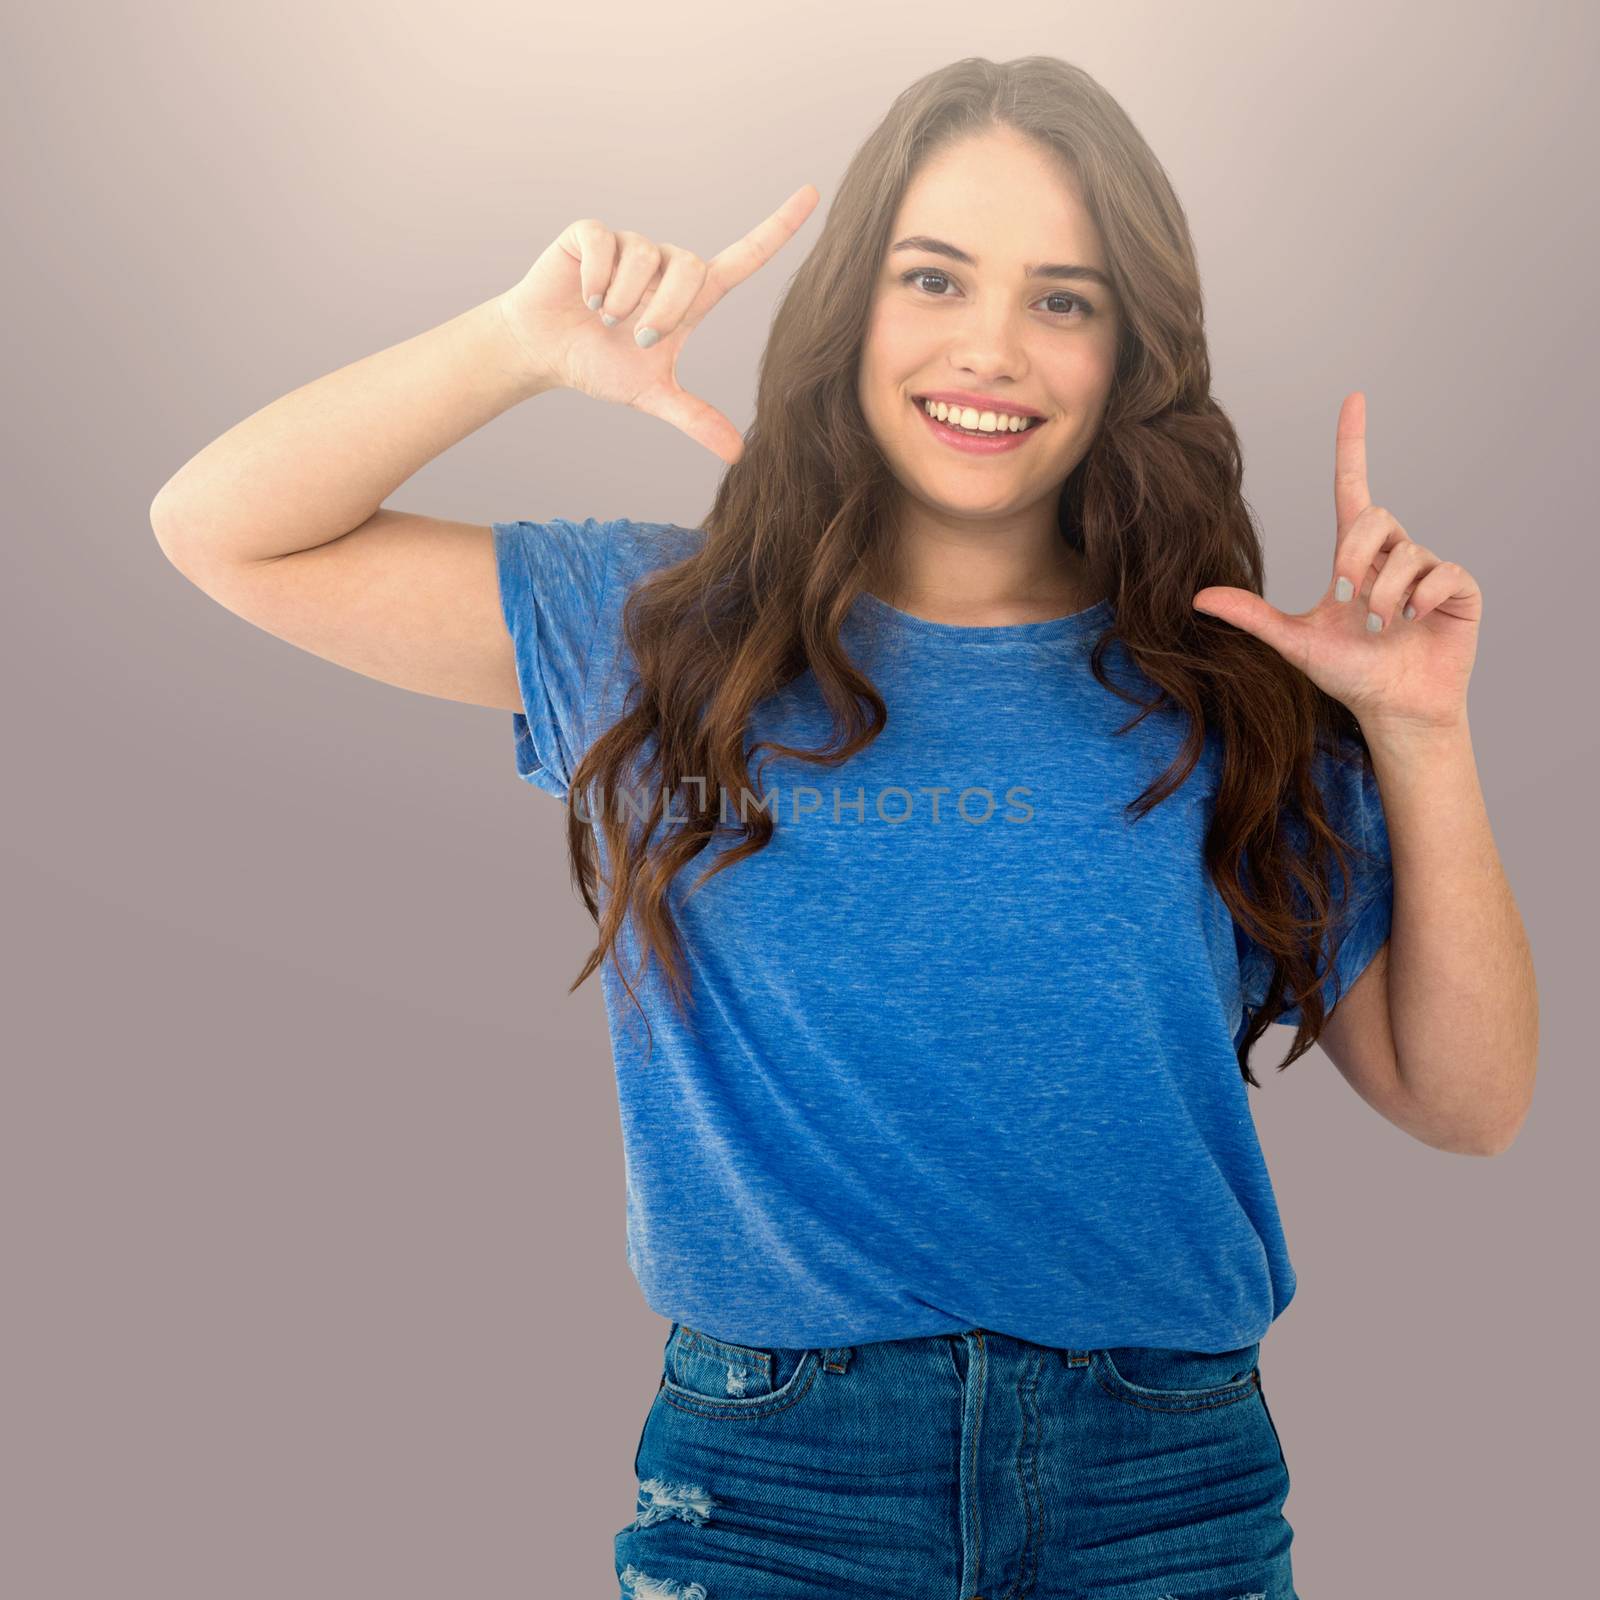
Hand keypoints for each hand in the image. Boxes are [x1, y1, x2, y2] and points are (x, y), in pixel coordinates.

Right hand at [496, 185, 819, 465]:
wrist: (545, 351)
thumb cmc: (601, 364)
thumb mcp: (652, 395)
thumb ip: (694, 418)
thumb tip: (737, 456)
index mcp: (690, 295)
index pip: (745, 256)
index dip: (778, 228)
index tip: (812, 195)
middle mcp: (666, 263)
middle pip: (689, 268)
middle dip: (663, 312)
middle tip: (637, 337)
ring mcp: (629, 245)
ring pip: (647, 259)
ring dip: (625, 301)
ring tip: (605, 318)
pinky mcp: (592, 234)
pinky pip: (608, 246)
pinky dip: (598, 280)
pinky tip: (586, 297)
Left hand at [1191, 391, 1481, 734]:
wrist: (1393, 707)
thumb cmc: (1349, 673)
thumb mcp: (1295, 641)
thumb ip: (1251, 616)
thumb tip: (1197, 597)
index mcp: (1354, 556)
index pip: (1352, 486)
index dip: (1352, 444)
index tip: (1353, 399)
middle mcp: (1392, 553)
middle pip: (1373, 517)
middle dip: (1354, 559)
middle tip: (1349, 600)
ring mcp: (1428, 568)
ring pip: (1405, 553)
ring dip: (1385, 597)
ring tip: (1383, 628)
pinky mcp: (1459, 588)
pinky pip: (1441, 573)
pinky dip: (1421, 601)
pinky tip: (1416, 623)